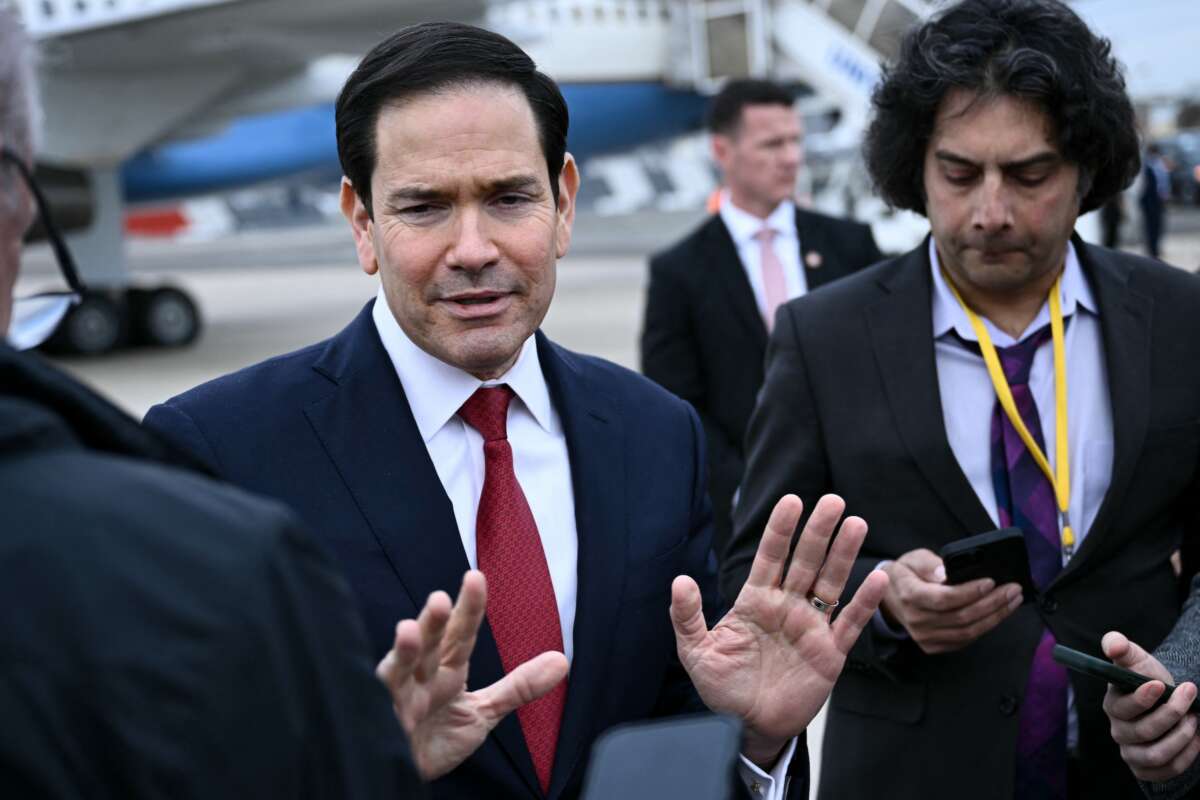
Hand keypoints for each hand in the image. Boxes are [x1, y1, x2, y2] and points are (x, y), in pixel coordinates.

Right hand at [376, 570, 568, 779]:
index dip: (469, 608)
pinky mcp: (384, 721)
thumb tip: (562, 661)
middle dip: (434, 622)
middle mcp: (422, 675)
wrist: (411, 773)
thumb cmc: (438, 737)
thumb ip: (518, 687)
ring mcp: (400, 697)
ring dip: (404, 651)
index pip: (461, 633)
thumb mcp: (485, 711)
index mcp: (446, 668)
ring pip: (399, 667)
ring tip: (408, 630)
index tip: (475, 577)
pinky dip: (381, 692)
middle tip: (441, 600)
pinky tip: (384, 681)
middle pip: (429, 642)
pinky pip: (381, 703)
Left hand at [669, 494, 888, 767]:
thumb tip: (680, 580)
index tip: (790, 501)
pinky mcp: (829, 653)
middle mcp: (786, 606)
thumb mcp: (696, 652)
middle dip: (818, 531)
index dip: (780, 530)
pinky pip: (850, 623)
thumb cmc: (722, 688)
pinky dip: (865, 602)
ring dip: (844, 554)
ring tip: (856, 523)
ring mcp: (810, 627)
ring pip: (831, 583)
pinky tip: (878, 578)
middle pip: (805, 561)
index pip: (770, 557)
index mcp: (755, 601)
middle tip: (832, 501)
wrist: (748, 727)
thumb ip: (687, 617)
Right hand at [879, 548, 1021, 653]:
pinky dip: (985, 627)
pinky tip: (998, 613)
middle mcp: (916, 620)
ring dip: (995, 617)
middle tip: (1013, 589)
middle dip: (993, 603)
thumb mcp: (913, 559)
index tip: (991, 581)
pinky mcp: (933, 646)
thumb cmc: (906, 574)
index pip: (944, 598)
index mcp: (909, 595)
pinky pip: (965, 640)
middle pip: (962, 617)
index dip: (970, 592)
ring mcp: (925, 636)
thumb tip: (945, 573)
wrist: (891, 597)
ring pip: (968, 632)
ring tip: (1012, 600)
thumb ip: (929, 564)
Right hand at [1102, 631, 1199, 781]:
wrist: (1164, 701)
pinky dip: (1186, 756)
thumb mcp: (1137, 659)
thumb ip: (1121, 646)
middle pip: (1144, 732)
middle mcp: (1118, 731)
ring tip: (1195, 719)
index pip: (1123, 707)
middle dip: (1172, 714)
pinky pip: (1167, 770)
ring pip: (1157, 755)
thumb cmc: (1147, 678)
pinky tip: (1195, 738)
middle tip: (1190, 695)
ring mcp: (1131, 753)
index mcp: (1112, 705)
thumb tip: (1112, 645)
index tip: (1161, 684)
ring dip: (1182, 736)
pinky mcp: (1146, 769)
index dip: (1143, 698)